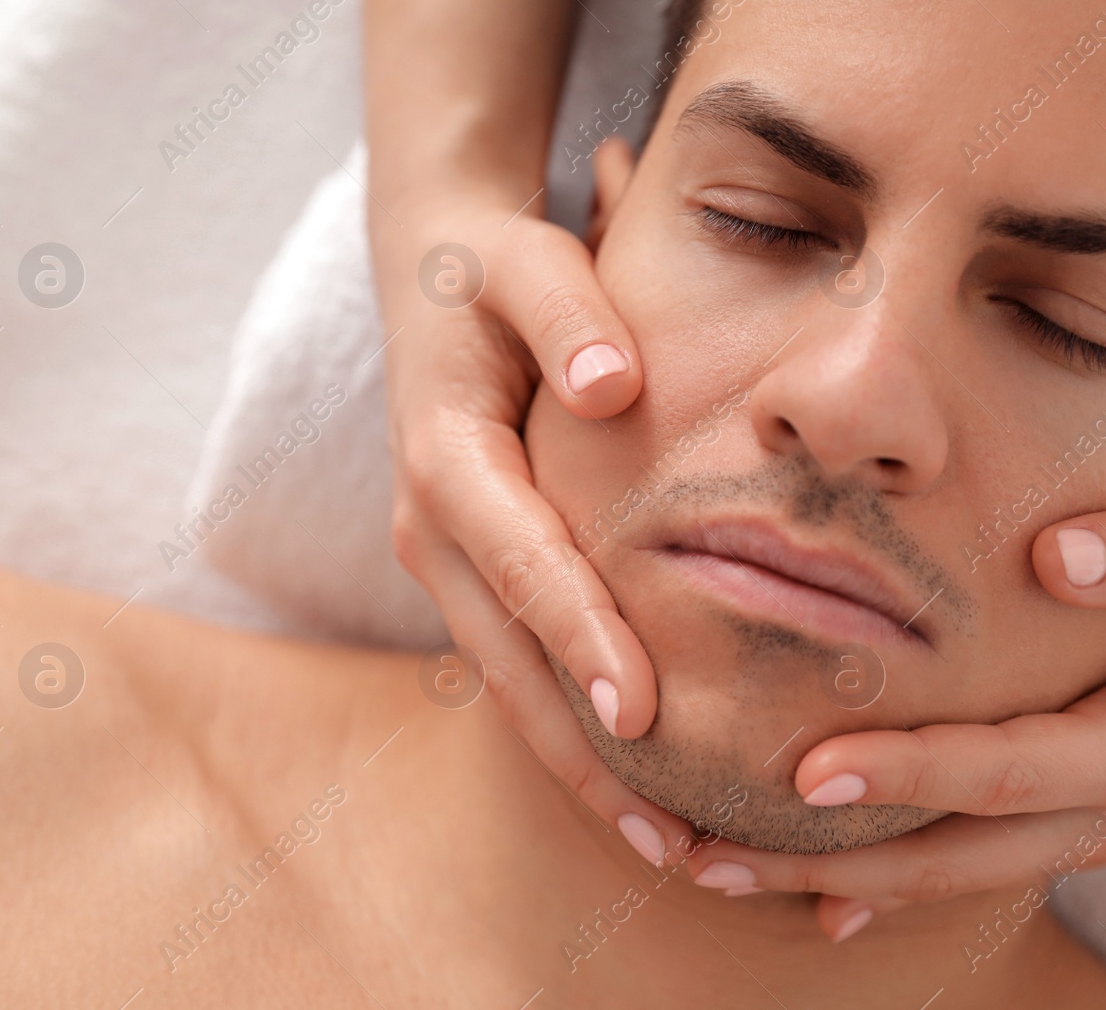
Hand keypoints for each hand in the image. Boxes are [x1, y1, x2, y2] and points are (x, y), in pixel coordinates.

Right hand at [369, 196, 693, 866]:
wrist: (437, 273)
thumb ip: (567, 314)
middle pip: (510, 660)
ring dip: (580, 766)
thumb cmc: (494, 268)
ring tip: (664, 845)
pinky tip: (637, 782)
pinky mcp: (472, 571)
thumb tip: (613, 388)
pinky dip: (570, 728)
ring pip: (512, 682)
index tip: (643, 713)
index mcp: (448, 456)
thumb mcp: (525, 260)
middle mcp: (435, 526)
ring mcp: (448, 558)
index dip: (580, 638)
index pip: (523, 563)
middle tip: (670, 838)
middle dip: (585, 755)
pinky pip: (519, 664)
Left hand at [685, 499, 1105, 940]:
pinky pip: (971, 862)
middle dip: (830, 862)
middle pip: (953, 854)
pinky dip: (891, 881)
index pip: (1004, 771)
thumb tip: (1054, 553)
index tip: (806, 773)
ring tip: (723, 871)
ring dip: (837, 879)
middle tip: (711, 857)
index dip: (907, 775)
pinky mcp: (1070, 817)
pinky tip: (813, 897)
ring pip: (951, 873)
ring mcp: (1088, 826)